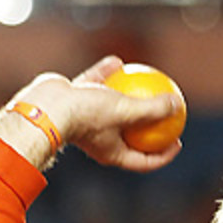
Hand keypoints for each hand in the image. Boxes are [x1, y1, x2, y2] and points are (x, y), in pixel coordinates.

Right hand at [0, 55, 181, 172]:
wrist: (44, 107)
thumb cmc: (86, 115)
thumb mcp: (126, 111)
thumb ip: (153, 110)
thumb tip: (177, 105)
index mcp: (111, 153)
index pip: (143, 161)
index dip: (163, 155)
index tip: (178, 141)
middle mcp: (99, 140)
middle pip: (130, 136)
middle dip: (148, 126)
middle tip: (165, 113)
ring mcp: (85, 121)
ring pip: (111, 108)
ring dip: (126, 96)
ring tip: (142, 82)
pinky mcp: (74, 103)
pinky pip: (95, 88)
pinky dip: (106, 76)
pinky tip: (117, 61)